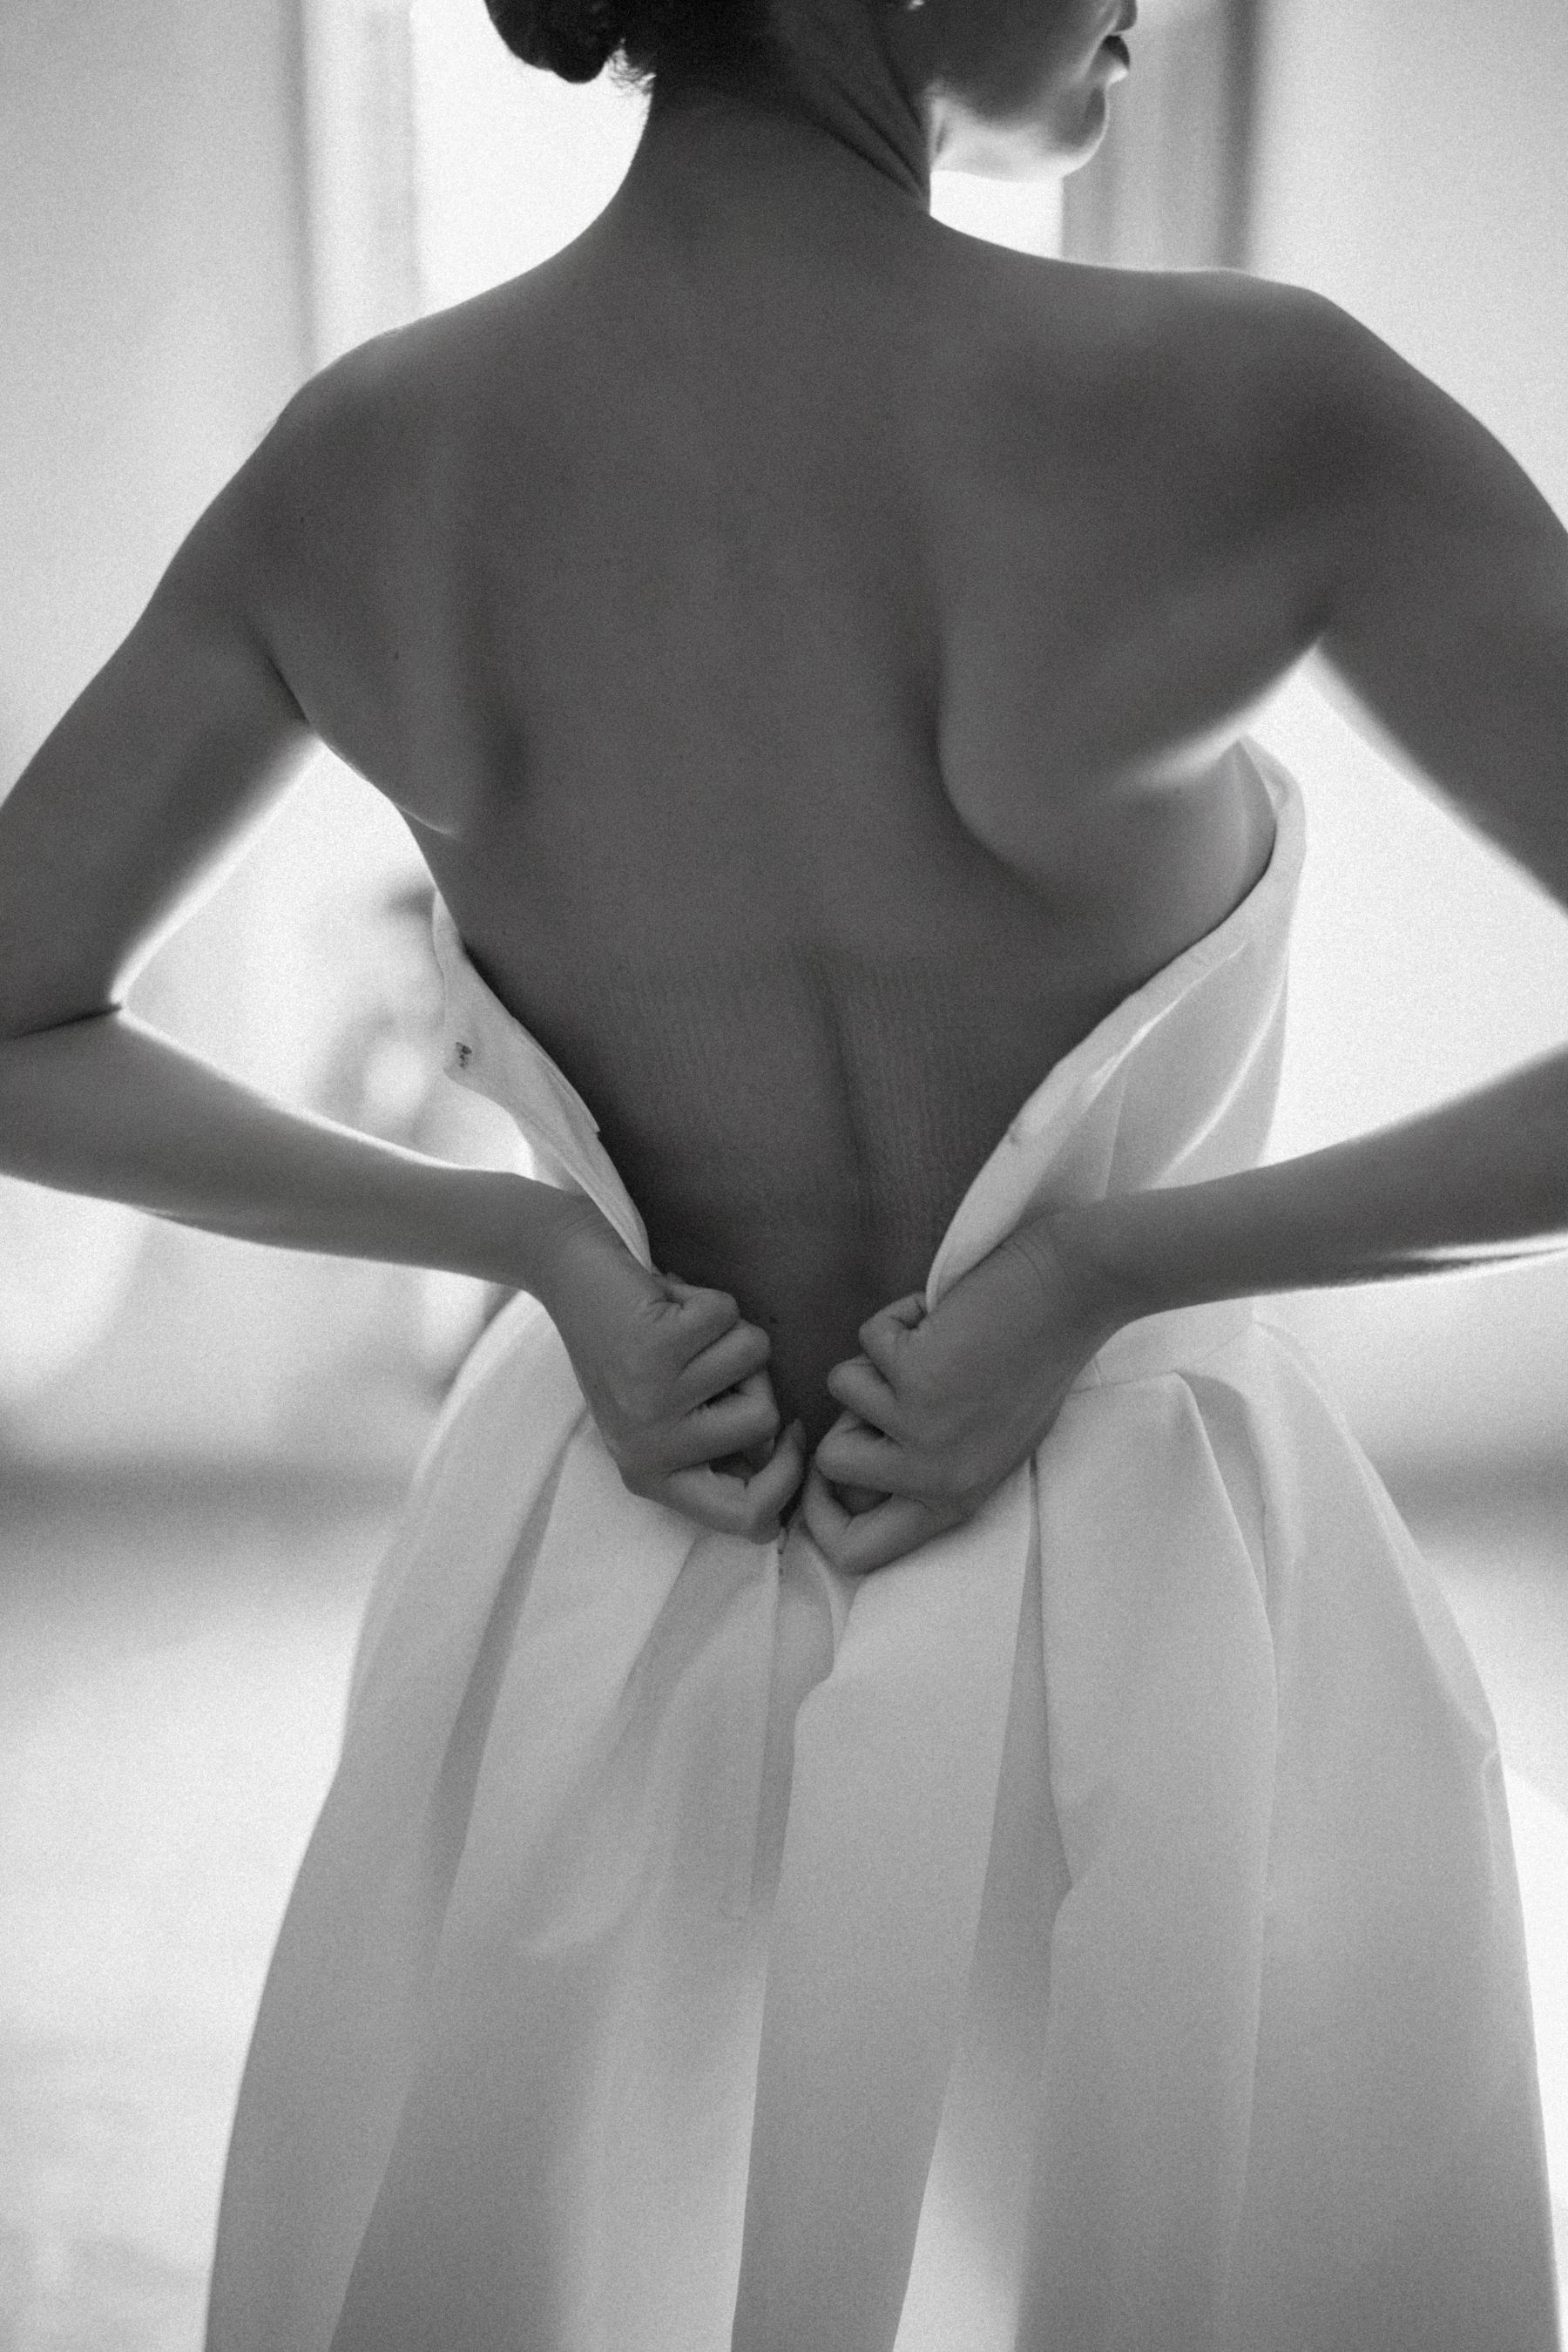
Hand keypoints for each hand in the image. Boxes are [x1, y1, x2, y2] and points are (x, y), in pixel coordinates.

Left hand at [535, 1202, 804, 1540]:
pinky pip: (730, 1316)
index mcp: (652, 1477)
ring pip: (755, 1359)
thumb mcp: (666, 1416)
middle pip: (765, 1421)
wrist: (570, 1279)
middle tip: (702, 1356)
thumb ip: (718, 1445)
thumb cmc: (628, 1349)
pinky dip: (708, 1299)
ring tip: (681, 1328)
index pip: (746, 1518)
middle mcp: (650, 1449)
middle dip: (753, 1377)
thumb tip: (781, 1452)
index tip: (792, 1432)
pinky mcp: (657, 1345)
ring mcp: (653, 1398)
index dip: (787, 1479)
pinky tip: (669, 1303)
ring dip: (728, 1331)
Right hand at [802, 1219, 1127, 1574]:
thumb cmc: (1038, 1358)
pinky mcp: (911, 1377)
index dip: (821, 1514)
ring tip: (938, 1341)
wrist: (1070, 1293)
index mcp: (955, 1502)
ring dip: (881, 1354)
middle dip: (846, 1411)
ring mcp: (921, 1431)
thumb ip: (926, 1467)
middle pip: (829, 1466)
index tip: (825, 1469)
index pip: (857, 1554)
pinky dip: (898, 1315)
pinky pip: (867, 1338)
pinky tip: (945, 1314)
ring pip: (842, 1388)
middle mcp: (935, 1480)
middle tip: (895, 1379)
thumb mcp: (989, 1441)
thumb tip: (846, 1468)